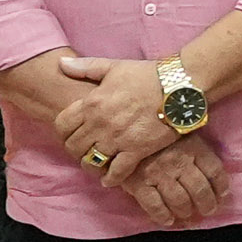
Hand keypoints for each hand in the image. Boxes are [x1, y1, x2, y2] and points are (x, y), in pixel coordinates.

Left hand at [41, 54, 180, 177]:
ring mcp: (118, 139)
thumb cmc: (148, 74)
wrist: (181, 85)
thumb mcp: (114, 66)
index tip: (72, 134)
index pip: (62, 125)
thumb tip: (61, 63)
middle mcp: (100, 123)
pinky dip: (111, 178)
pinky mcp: (137, 150)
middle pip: (73, 147)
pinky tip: (110, 179)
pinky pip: (117, 172)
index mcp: (92, 102)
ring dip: (91, 165)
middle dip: (76, 150)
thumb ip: (85, 67)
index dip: (64, 132)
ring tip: (97, 165)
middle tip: (85, 150)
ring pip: (91, 162)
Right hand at [117, 134, 228, 228]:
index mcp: (193, 147)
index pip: (214, 171)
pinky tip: (168, 220)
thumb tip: (211, 172)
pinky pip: (154, 205)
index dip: (220, 186)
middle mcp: (179, 162)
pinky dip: (163, 216)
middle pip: (200, 189)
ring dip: (186, 211)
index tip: (221, 196)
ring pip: (180, 200)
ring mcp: (159, 174)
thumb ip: (196, 149)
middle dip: (207, 204)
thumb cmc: (157, 133)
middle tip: (208, 210)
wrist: (124, 132)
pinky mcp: (139, 184)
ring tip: (188, 214)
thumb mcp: (182, 133)